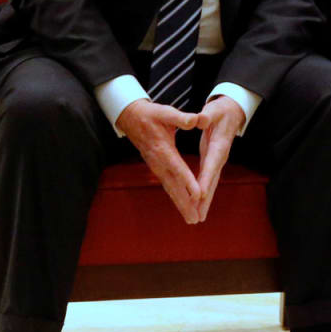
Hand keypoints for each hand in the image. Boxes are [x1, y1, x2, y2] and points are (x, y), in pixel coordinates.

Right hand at [116, 99, 202, 222]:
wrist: (131, 118)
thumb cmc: (151, 114)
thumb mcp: (166, 112)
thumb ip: (182, 118)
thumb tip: (196, 120)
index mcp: (163, 149)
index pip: (178, 168)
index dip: (188, 181)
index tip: (199, 195)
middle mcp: (159, 162)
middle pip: (174, 185)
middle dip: (185, 202)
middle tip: (195, 219)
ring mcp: (156, 167)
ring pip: (170, 189)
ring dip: (180, 204)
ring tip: (192, 219)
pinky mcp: (156, 168)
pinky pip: (167, 186)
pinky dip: (175, 197)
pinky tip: (183, 207)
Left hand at [192, 95, 245, 220]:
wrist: (233, 112)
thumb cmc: (221, 111)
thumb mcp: (213, 110)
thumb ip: (206, 116)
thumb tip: (200, 119)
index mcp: (219, 145)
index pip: (211, 165)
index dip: (205, 180)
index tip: (199, 195)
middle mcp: (220, 157)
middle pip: (213, 181)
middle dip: (205, 200)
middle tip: (198, 216)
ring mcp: (218, 161)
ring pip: (211, 185)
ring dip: (205, 202)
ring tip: (198, 218)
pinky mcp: (214, 163)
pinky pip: (208, 181)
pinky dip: (204, 194)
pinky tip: (198, 205)